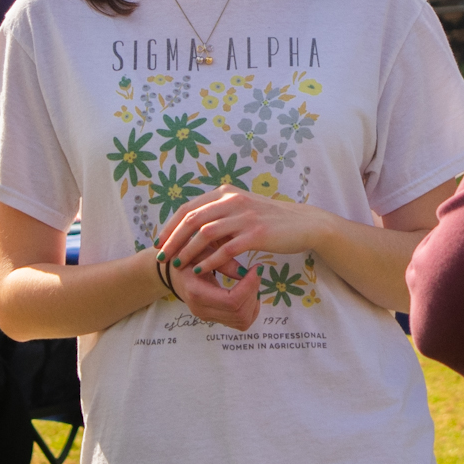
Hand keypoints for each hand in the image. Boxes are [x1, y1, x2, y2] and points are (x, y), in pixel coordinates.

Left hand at [156, 188, 323, 330]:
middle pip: (192, 219)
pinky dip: (210, 261)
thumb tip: (193, 225)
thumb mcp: (242, 208)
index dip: (171, 225)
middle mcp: (233, 201)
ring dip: (188, 251)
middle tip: (162, 256)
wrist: (304, 223)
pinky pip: (226, 249)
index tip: (159, 241)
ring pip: (206, 233)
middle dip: (173, 239)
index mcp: (226, 193)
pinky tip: (201, 270)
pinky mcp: (257, 233)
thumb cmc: (270, 219)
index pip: (189, 207)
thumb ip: (220, 212)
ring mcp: (245, 216)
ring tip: (177, 265)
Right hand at [172, 260, 261, 330]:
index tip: (256, 268)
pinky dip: (250, 309)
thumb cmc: (187, 255)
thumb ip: (222, 260)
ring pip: (242, 321)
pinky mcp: (214, 318)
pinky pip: (240, 322)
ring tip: (251, 282)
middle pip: (240, 314)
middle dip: (254, 293)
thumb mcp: (202, 250)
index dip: (250, 286)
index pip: (232, 301)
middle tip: (256, 273)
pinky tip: (248, 292)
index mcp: (197, 293)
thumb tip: (244, 272)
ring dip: (253, 302)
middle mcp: (202, 310)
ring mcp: (207, 316)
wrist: (173, 271)